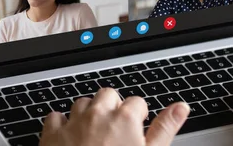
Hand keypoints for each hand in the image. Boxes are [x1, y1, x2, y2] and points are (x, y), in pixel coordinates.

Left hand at [39, 87, 189, 145]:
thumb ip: (165, 128)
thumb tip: (181, 107)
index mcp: (124, 118)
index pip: (137, 102)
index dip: (139, 116)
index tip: (137, 129)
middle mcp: (98, 114)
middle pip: (108, 95)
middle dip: (113, 108)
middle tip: (116, 131)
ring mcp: (73, 123)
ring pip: (82, 103)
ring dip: (88, 113)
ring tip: (95, 135)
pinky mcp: (51, 134)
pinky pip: (56, 117)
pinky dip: (62, 124)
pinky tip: (70, 138)